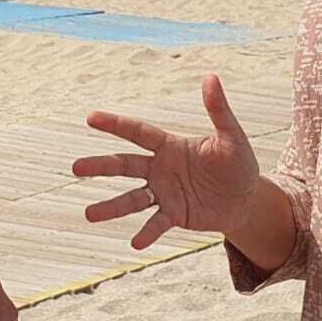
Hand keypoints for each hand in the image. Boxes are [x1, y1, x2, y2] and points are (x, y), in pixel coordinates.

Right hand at [72, 74, 259, 249]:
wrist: (246, 198)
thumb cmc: (238, 163)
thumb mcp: (231, 137)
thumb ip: (218, 110)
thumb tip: (211, 76)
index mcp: (170, 146)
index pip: (138, 132)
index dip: (115, 125)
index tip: (90, 117)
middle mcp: (160, 169)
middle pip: (125, 165)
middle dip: (101, 166)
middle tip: (75, 168)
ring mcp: (164, 193)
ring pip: (133, 199)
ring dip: (111, 207)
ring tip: (89, 215)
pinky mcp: (174, 215)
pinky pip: (156, 224)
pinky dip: (146, 233)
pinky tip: (135, 243)